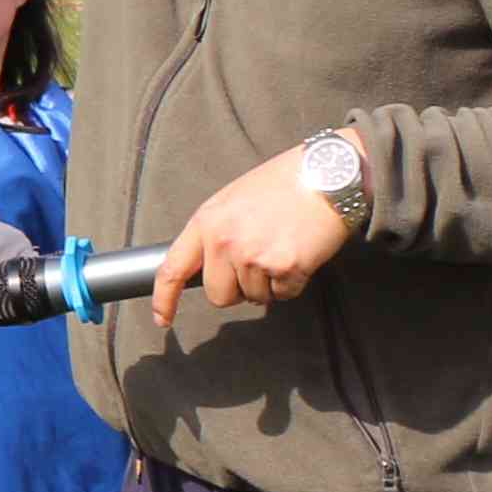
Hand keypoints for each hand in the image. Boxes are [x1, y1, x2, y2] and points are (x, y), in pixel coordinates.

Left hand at [142, 142, 358, 332]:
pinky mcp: (285, 267)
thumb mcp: (233, 200)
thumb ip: (216, 233)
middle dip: (237, 289)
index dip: (165, 299)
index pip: (173, 268)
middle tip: (258, 262)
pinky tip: (299, 253)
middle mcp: (224, 241)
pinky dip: (293, 282)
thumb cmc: (283, 183)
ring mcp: (254, 256)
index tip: (163, 319)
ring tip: (282, 247)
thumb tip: (210, 267)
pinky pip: (283, 294)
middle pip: (219, 295)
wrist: (328, 172)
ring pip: (254, 297)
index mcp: (206, 221)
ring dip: (269, 283)